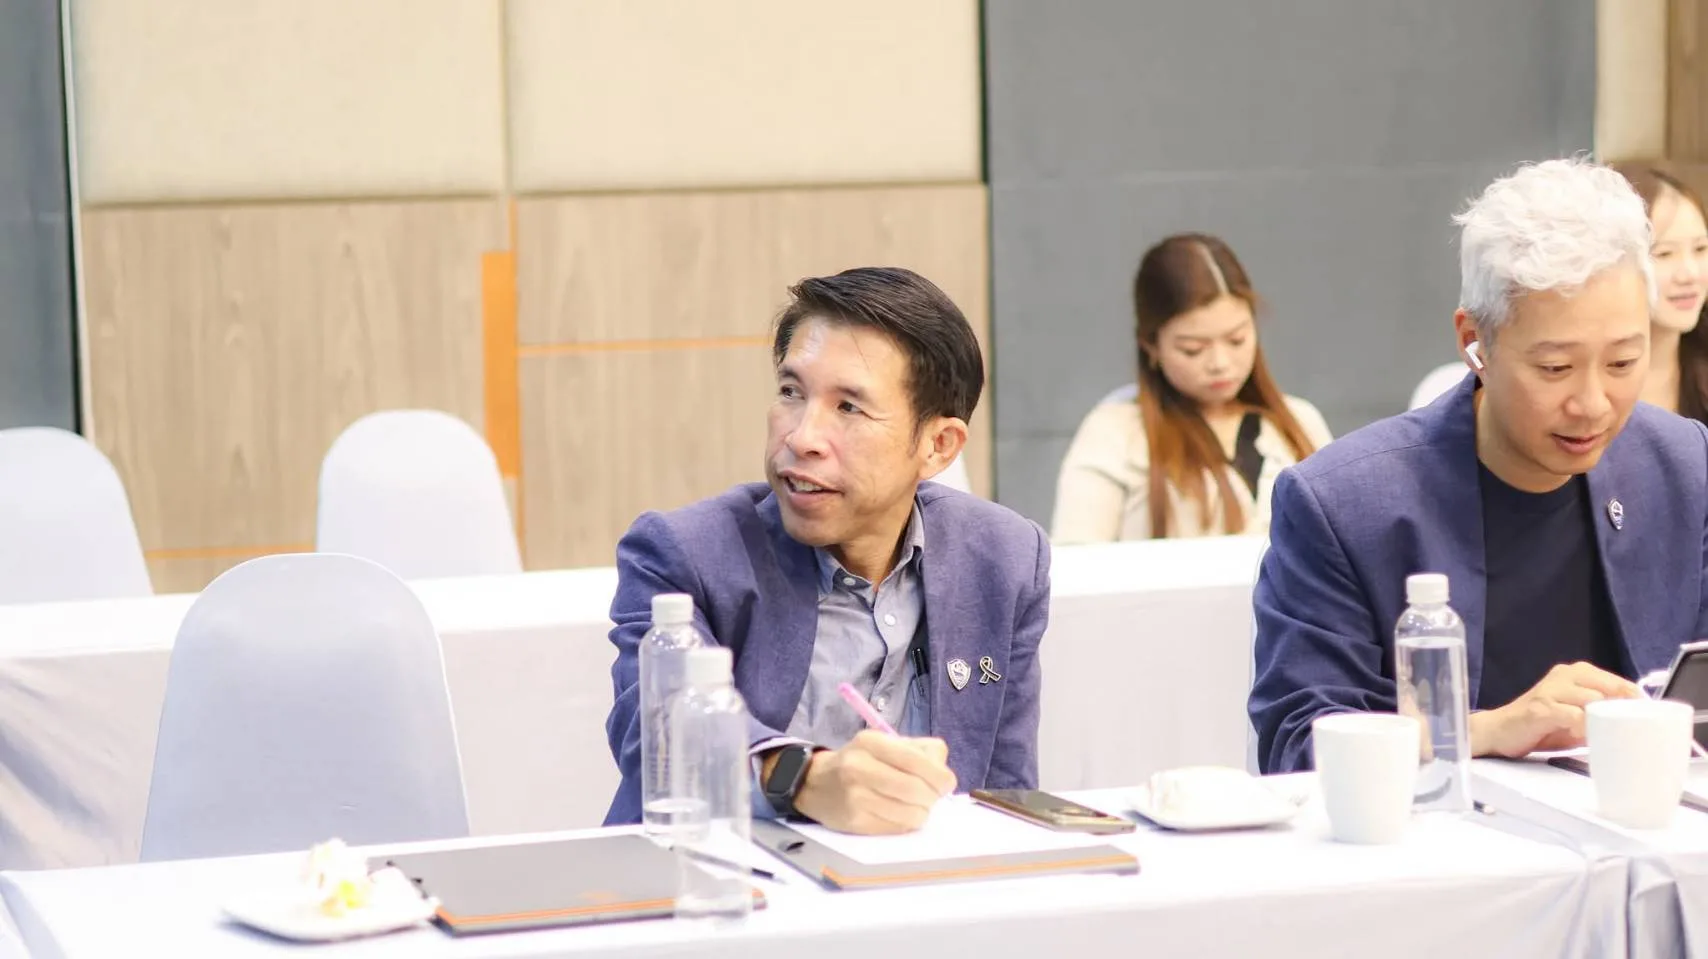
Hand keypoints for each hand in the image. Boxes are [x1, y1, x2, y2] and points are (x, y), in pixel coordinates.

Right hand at [787, 731, 956, 833]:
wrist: (816, 783)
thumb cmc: (861, 761)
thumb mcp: (886, 743)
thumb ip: (920, 750)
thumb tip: (944, 774)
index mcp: (872, 742)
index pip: (917, 761)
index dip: (940, 777)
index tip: (946, 784)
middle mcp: (860, 767)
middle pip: (916, 789)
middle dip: (932, 797)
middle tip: (931, 798)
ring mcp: (856, 797)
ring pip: (910, 813)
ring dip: (922, 813)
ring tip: (915, 806)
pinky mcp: (855, 822)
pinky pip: (897, 828)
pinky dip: (906, 824)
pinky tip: (899, 814)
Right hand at [1470, 662, 1641, 757]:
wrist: (1498, 731)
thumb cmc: (1538, 726)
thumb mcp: (1576, 719)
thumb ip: (1600, 717)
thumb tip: (1632, 727)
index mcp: (1576, 673)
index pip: (1619, 683)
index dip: (1637, 702)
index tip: (1649, 720)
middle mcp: (1564, 676)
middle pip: (1610, 690)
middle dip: (1625, 712)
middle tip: (1633, 732)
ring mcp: (1551, 690)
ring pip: (1593, 701)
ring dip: (1605, 722)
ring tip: (1609, 737)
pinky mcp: (1540, 707)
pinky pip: (1573, 716)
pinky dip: (1584, 728)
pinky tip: (1585, 738)